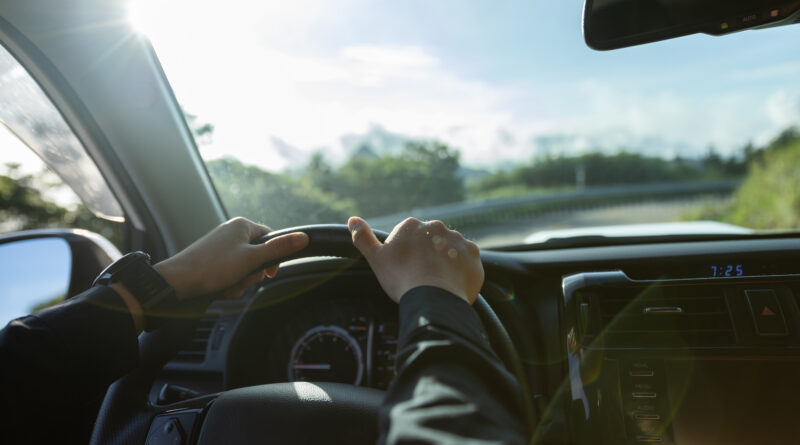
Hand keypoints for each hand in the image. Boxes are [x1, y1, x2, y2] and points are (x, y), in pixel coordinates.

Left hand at [154, 217, 308, 299]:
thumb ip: (279, 249)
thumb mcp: (252, 259)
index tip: (269, 273)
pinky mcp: (213, 262)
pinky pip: (232, 273)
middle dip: (253, 274)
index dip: (274, 258)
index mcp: (242, 225)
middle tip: (243, 279)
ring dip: (241, 282)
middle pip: (259, 256)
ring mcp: (221, 248)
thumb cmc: (212, 267)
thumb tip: (304, 237)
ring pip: (245, 267)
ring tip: (229, 286)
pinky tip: (222, 289)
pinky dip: (230, 284)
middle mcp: (232, 233)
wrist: (177, 282)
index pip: (271, 237)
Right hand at [348, 216, 482, 303]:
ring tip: (437, 282)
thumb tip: (352, 220)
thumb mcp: (376, 258)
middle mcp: (436, 227)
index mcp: (411, 225)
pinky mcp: (473, 254)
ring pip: (449, 249)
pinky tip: (452, 283)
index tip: (404, 269)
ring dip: (445, 261)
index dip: (405, 254)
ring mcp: (457, 239)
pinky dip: (461, 269)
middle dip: (427, 254)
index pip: (408, 236)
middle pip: (430, 240)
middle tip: (421, 277)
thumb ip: (363, 237)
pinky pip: (467, 260)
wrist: (434, 298)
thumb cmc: (402, 278)